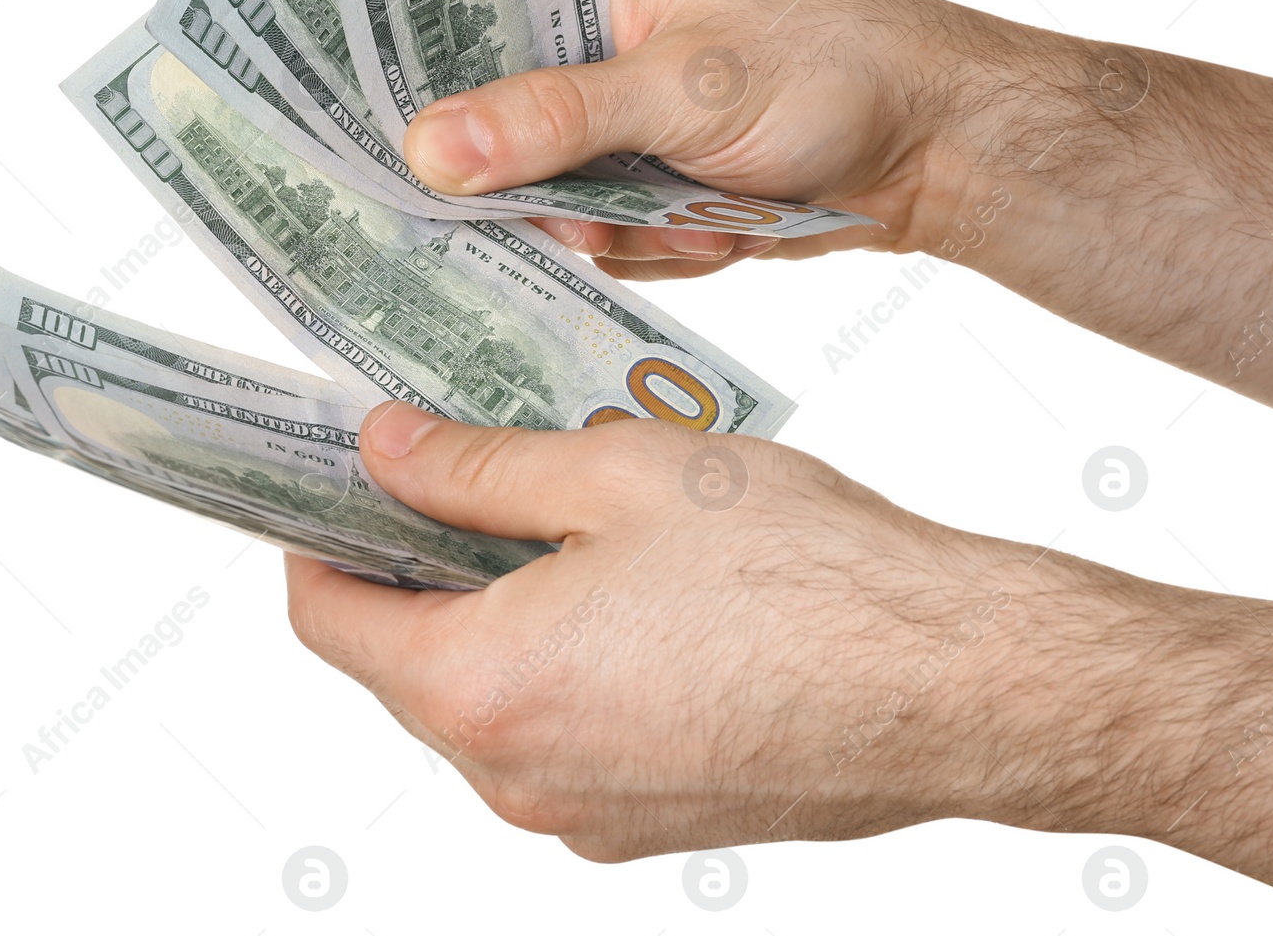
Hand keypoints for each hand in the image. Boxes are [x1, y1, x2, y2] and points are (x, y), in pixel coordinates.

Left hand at [286, 404, 1272, 891]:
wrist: (954, 682)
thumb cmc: (801, 572)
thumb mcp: (614, 472)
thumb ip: (474, 467)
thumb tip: (384, 448)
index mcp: (484, 686)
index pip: (329, 618)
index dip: (317, 538)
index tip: (333, 483)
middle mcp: (517, 778)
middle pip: (404, 666)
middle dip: (410, 572)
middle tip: (453, 476)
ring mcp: (585, 817)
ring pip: (486, 705)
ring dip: (492, 618)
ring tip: (557, 523)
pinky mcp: (650, 824)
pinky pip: (562, 741)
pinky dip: (559, 669)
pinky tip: (626, 596)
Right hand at [402, 0, 1012, 279]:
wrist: (931, 146)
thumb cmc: (827, 67)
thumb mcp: (686, 86)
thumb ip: (556, 117)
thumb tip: (429, 151)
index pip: (451, 5)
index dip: (406, 67)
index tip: (379, 133)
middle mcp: (583, 42)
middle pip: (481, 122)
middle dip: (537, 183)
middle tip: (584, 206)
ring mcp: (611, 121)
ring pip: (538, 197)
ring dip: (616, 226)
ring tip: (700, 210)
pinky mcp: (640, 185)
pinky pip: (596, 237)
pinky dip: (655, 248)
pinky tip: (719, 227)